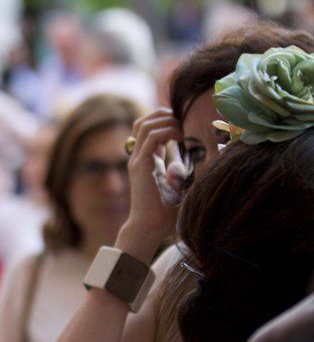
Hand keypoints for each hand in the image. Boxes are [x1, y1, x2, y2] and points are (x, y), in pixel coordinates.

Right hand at [118, 109, 183, 261]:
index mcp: (146, 159)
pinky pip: (151, 137)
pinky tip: (182, 137)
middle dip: (165, 115)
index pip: (149, 128)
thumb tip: (204, 156)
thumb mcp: (180, 183)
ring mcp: (137, 159)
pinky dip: (167, 131)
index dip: (166, 120)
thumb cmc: (166, 210)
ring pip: (146, 125)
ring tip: (184, 128)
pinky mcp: (140, 165)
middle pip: (144, 121)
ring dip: (167, 121)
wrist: (150, 227)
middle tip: (185, 121)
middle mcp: (139, 156)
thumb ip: (184, 168)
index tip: (187, 124)